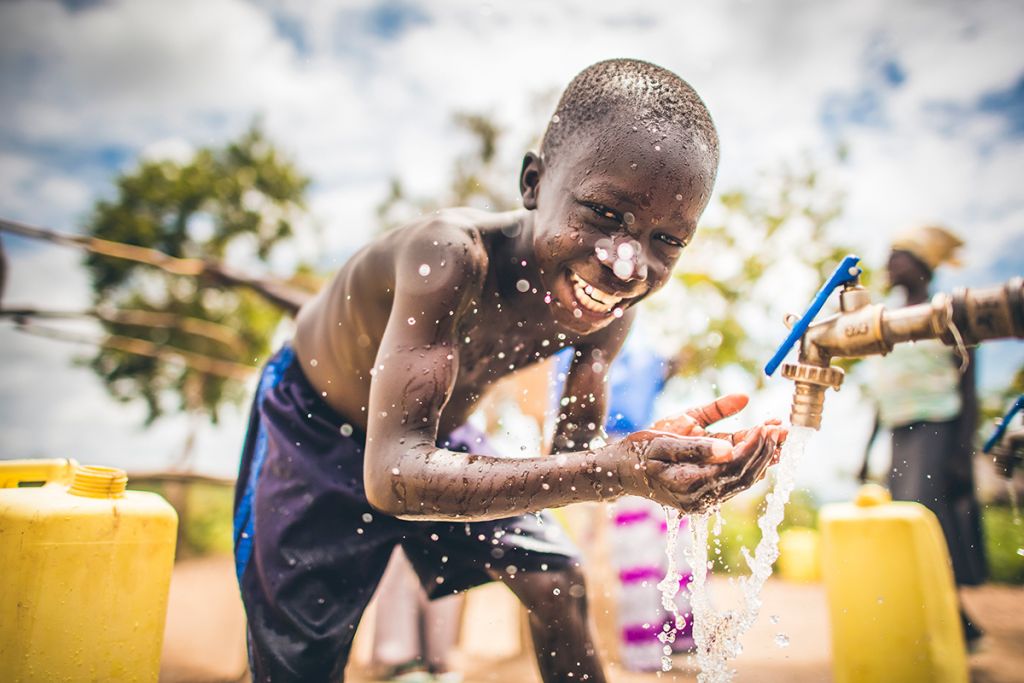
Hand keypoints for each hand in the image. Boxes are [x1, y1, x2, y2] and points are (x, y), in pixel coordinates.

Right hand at [621, 394, 787, 511]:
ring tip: (778, 433)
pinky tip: (764, 447)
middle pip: (743, 476)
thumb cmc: (638, 451)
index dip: (753, 446)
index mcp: (687, 483)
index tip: (767, 425)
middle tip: (780, 426)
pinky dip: (753, 463)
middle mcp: (699, 499)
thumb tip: (731, 447)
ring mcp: (703, 502)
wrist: (621, 472)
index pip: (732, 466)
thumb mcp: (662, 440)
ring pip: (743, 480)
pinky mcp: (706, 498)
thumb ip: (697, 444)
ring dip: (764, 457)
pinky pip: (736, 481)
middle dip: (765, 450)